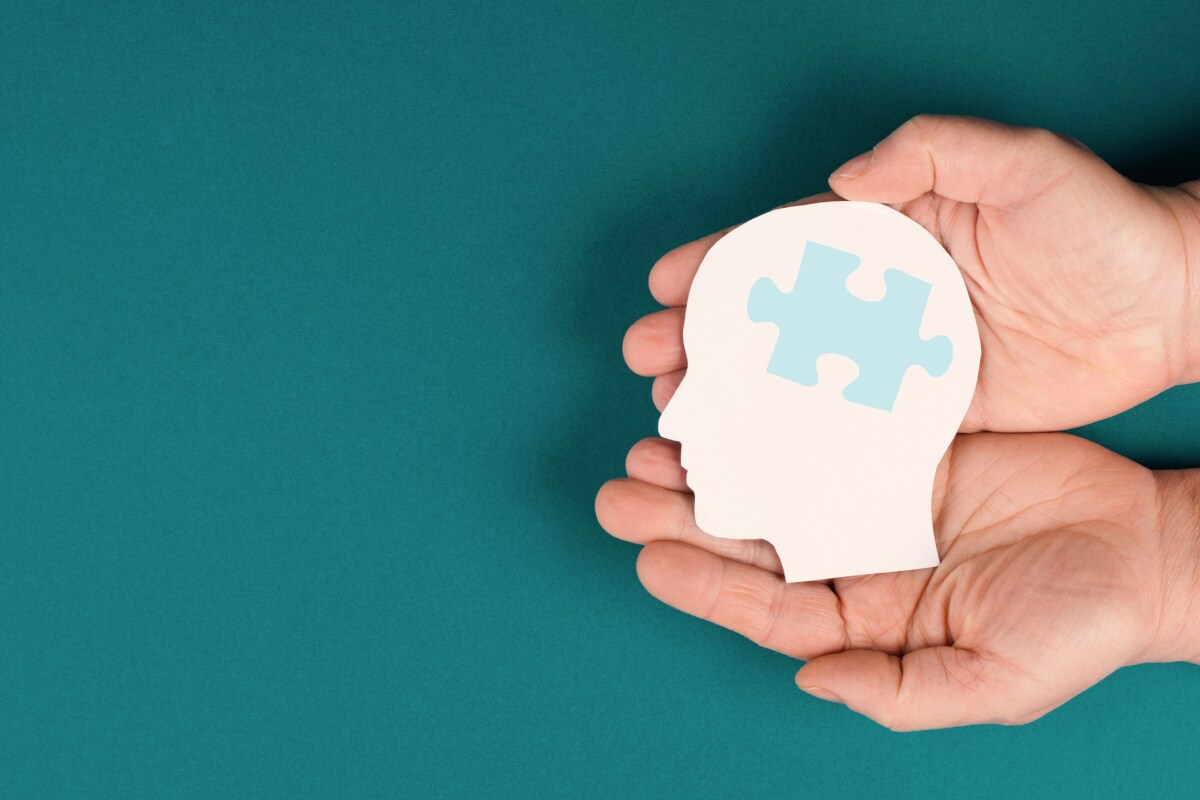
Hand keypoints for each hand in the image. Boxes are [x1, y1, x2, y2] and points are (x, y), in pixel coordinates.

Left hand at [595, 432, 1199, 729]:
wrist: (1145, 550)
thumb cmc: (1075, 624)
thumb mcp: (992, 680)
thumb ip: (899, 690)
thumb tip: (811, 681)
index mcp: (864, 619)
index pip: (766, 606)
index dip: (706, 585)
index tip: (649, 557)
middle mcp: (853, 557)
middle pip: (752, 538)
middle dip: (682, 516)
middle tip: (621, 488)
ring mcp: (870, 495)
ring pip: (773, 477)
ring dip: (714, 462)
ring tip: (654, 440)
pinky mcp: (899, 444)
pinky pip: (827, 423)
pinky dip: (778, 412)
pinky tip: (736, 394)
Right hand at [624, 115, 1199, 431]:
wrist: (1171, 308)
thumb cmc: (1100, 225)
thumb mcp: (1022, 165)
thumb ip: (934, 153)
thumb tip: (845, 178)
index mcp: (888, 235)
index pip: (785, 245)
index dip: (721, 264)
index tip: (664, 284)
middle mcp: (880, 299)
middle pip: (773, 319)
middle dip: (705, 338)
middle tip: (650, 364)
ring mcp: (899, 360)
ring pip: (796, 379)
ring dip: (736, 397)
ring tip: (681, 416)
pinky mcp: (928, 414)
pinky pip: (850, 429)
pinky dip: (798, 442)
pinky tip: (754, 458)